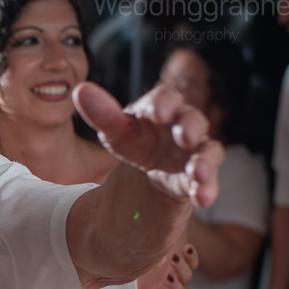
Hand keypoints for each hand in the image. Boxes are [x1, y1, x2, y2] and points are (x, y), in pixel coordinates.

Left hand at [74, 82, 223, 206]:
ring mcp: (195, 151)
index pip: (167, 97)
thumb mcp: (116, 131)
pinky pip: (208, 182)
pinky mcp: (200, 176)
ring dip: (205, 161)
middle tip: (184, 136)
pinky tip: (201, 197)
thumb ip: (102, 114)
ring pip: (209, 151)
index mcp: (161, 109)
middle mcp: (184, 126)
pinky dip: (206, 189)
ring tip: (198, 172)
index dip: (164, 103)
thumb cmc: (135, 140)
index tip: (156, 113)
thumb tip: (80, 90)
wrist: (150, 169)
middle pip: (193, 120)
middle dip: (190, 126)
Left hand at [135, 243, 197, 288]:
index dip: (191, 256)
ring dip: (173, 284)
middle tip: (173, 257)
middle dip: (181, 266)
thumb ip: (154, 251)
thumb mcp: (149, 262)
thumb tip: (150, 230)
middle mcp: (177, 283)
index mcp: (176, 270)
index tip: (187, 247)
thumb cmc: (147, 277)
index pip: (191, 263)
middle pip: (186, 275)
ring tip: (167, 277)